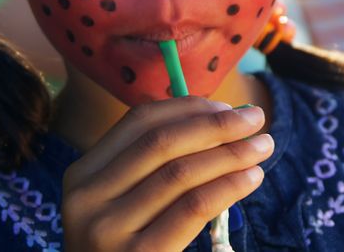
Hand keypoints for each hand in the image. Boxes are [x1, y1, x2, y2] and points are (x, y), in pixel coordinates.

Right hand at [61, 97, 271, 250]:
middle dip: (216, 125)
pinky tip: (251, 178)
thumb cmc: (128, 247)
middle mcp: (87, 199)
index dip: (187, 108)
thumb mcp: (122, 202)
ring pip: (181, 173)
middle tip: (256, 117)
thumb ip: (154, 165)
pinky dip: (228, 186)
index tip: (226, 106)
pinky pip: (193, 208)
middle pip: (162, 142)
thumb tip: (220, 118)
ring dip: (231, 154)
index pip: (138, 122)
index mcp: (82, 175)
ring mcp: (109, 229)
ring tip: (262, 147)